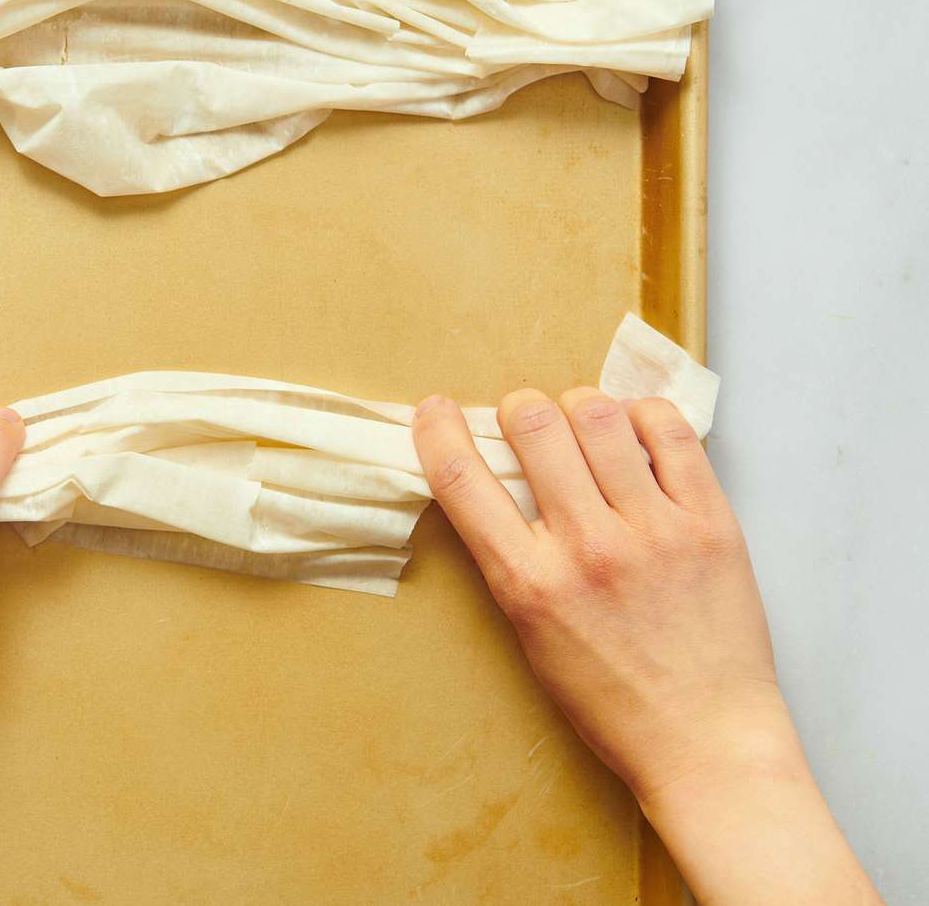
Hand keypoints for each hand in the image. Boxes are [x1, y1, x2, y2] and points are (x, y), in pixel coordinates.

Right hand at [412, 388, 878, 903]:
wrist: (704, 739)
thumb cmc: (610, 698)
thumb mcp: (530, 634)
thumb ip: (511, 558)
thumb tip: (495, 481)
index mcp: (529, 584)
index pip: (462, 480)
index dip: (437, 431)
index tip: (434, 410)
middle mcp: (587, 548)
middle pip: (533, 426)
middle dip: (519, 408)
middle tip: (525, 418)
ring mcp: (653, 531)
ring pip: (599, 416)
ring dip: (578, 405)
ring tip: (582, 420)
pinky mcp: (710, 522)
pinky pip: (671, 433)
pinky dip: (644, 415)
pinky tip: (636, 429)